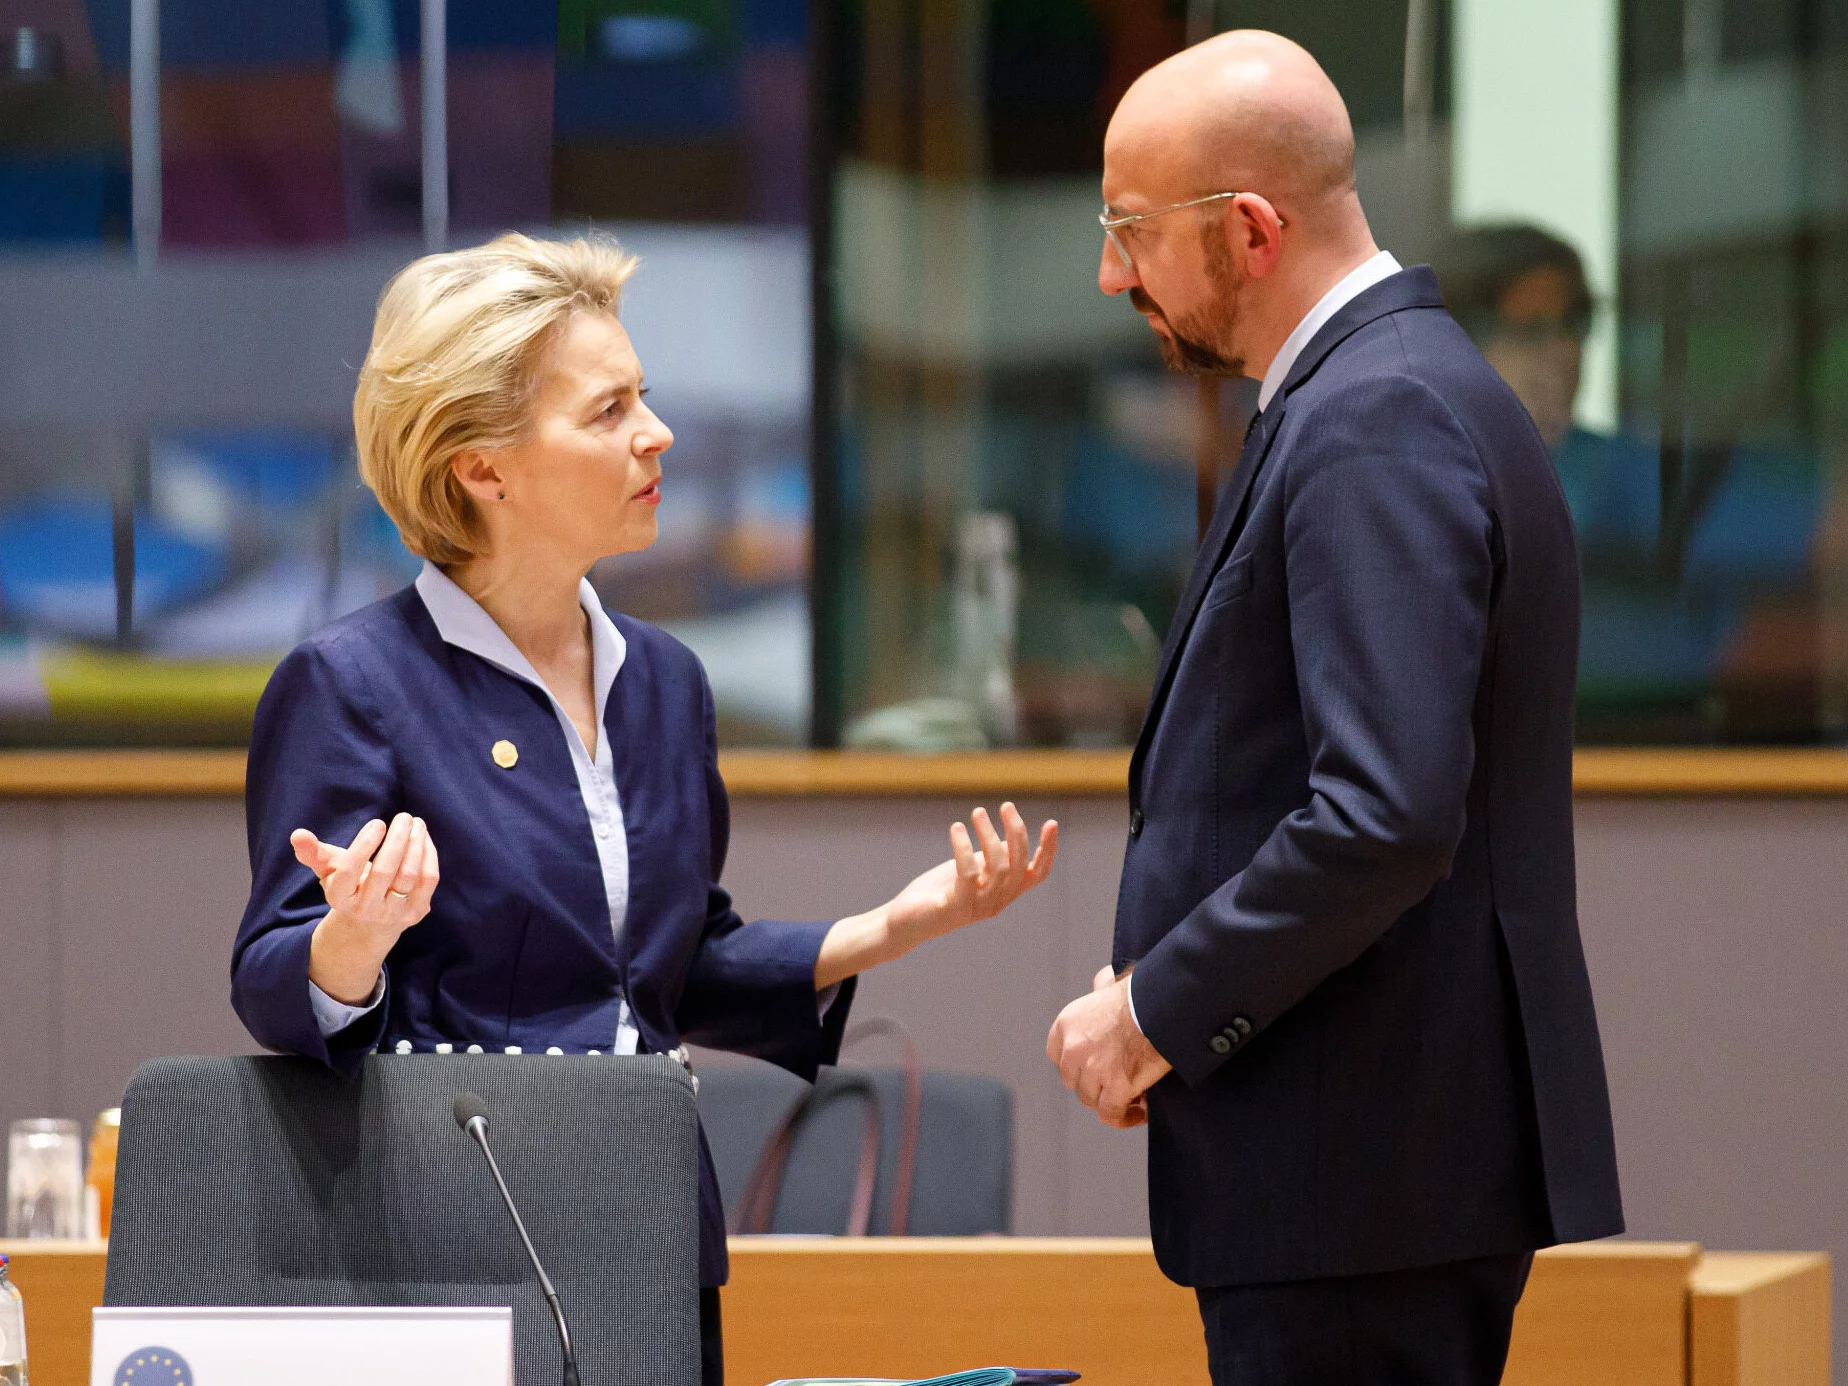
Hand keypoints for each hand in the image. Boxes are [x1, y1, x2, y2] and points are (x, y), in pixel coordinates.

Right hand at [296, 813, 439, 1005]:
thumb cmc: (348, 888)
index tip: (378, 823)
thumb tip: (298, 834)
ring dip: (416, 844)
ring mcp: (393, 913)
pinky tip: (424, 838)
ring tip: (416, 822)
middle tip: (404, 816)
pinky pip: (427, 880)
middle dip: (397, 840)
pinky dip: (428, 855)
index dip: (364, 845)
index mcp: (340, 897)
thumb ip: (312, 853)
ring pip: (409, 875)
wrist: (369, 927)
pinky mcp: (416, 913)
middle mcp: (366, 909)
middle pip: (384, 871)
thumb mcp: (328, 871)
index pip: (350, 871)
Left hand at [814, 803, 1058, 989]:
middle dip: (1016, 832)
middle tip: (1006, 807)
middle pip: (1019, 865)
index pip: (1037, 874)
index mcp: (1004, 893)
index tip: (1051, 823)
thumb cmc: (938, 891)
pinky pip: (968, 873)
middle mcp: (996, 903)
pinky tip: (956, 828)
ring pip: (998, 867)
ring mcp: (977, 907)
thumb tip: (1006, 838)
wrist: (904, 921)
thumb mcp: (970, 870)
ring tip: (977, 813)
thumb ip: (989, 858)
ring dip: (989, 834)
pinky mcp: (955, 907)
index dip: (1048, 850)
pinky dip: (964, 847)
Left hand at [1047, 971, 1170, 1129]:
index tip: (1095, 1067)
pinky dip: (1124, 1118)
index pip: (1059, 1057)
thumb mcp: (1109, 984)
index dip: (1077, 1065)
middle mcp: (1073, 1049)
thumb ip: (1099, 989)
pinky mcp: (1115, 1089)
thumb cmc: (1141, 993)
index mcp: (1066, 1025)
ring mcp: (1093, 1071)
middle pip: (1075, 1080)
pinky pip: (1111, 1114)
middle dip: (1094, 1083)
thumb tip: (1102, 981)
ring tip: (1132, 1096)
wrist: (1162, 1006)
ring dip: (1110, 1100)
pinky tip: (1139, 1113)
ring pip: (1091, 1099)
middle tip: (1117, 1081)